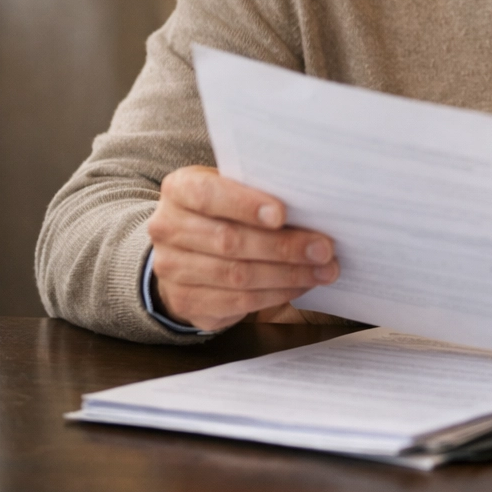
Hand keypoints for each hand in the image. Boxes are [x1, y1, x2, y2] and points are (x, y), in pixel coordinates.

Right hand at [146, 166, 338, 331]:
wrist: (186, 249)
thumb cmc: (225, 210)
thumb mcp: (234, 189)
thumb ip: (261, 192)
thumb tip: (313, 205)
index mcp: (180, 190)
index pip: (208, 195)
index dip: (245, 205)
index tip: (282, 214)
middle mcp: (168, 228)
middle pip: (228, 240)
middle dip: (283, 246)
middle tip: (324, 249)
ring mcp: (171, 268)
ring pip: (236, 275)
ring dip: (288, 275)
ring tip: (323, 270)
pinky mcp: (185, 301)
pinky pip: (237, 302)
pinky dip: (276, 294)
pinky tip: (302, 285)